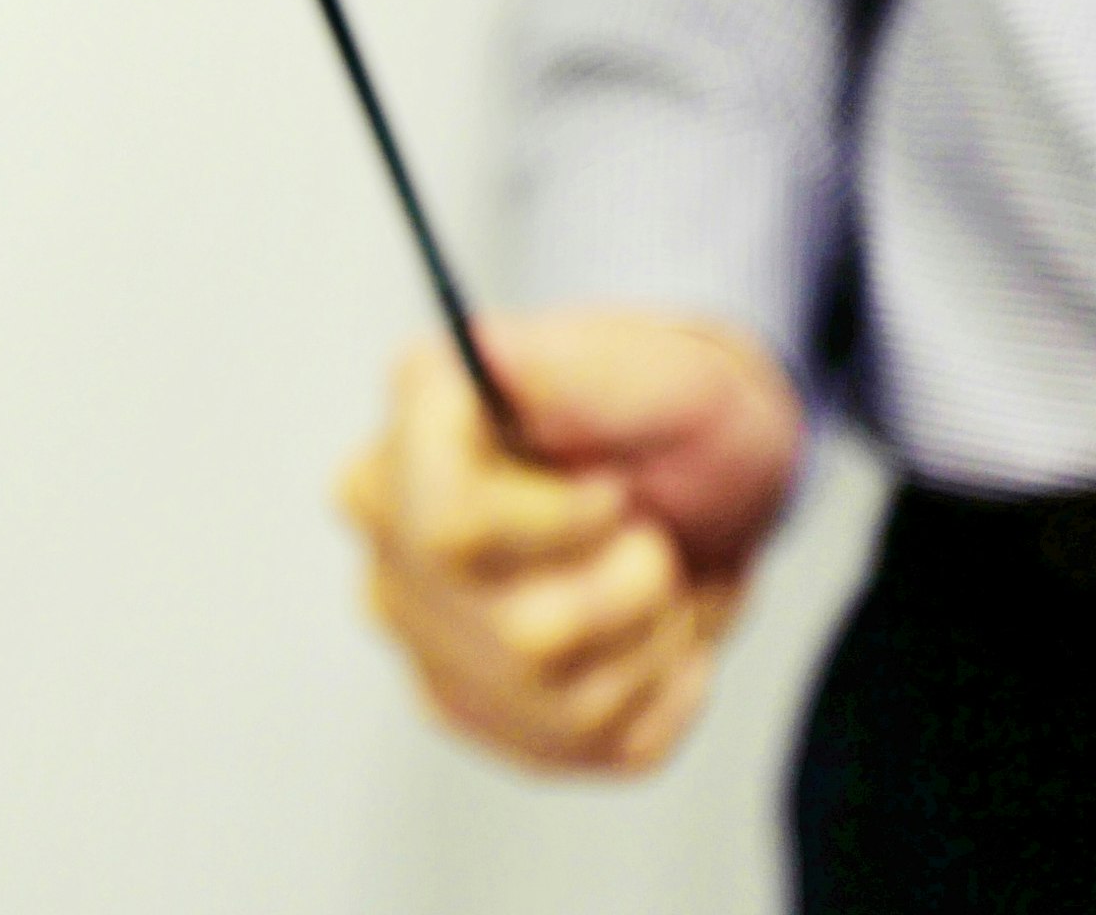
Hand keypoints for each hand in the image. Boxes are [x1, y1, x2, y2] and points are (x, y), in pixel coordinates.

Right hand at [335, 308, 804, 774]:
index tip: (611, 484)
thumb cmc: (669, 405)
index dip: (564, 518)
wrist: (703, 474)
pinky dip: (667, 689)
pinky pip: (603, 745)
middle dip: (631, 579)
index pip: (449, 528)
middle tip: (641, 521)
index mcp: (402, 447)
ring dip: (656, 631)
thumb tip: (478, 349)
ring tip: (655, 568)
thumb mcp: (655, 365)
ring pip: (569, 698)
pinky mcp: (487, 719)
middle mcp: (392, 553)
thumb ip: (566, 363)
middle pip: (528, 633)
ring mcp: (431, 646)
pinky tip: (657, 629)